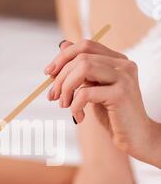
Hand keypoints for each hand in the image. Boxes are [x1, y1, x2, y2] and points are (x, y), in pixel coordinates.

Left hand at [45, 39, 160, 164]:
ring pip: (83, 69)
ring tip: (64, 104)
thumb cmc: (113, 115)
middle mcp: (123, 64)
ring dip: (66, 88)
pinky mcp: (120, 94)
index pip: (86, 46)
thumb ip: (81, 70)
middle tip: (53, 96)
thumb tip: (62, 45)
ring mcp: (124, 78)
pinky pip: (86, 93)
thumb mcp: (94, 89)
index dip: (63, 56)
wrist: (136, 138)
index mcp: (117, 60)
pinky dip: (75, 105)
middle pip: (81, 58)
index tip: (48, 72)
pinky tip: (79, 117)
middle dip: (60, 77)